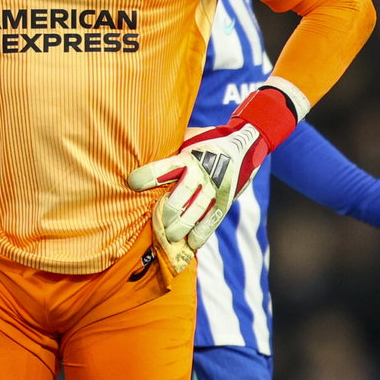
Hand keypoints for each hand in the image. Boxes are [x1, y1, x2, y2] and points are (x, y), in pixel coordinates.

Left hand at [129, 87, 298, 269]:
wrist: (247, 144)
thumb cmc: (208, 140)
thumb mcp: (190, 137)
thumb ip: (171, 145)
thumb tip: (143, 149)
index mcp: (189, 156)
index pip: (166, 168)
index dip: (148, 176)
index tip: (132, 182)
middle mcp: (203, 173)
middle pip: (181, 196)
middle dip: (166, 211)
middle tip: (155, 222)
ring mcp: (216, 188)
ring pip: (196, 211)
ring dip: (181, 227)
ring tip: (169, 237)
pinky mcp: (226, 200)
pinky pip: (213, 219)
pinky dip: (202, 233)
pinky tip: (191, 243)